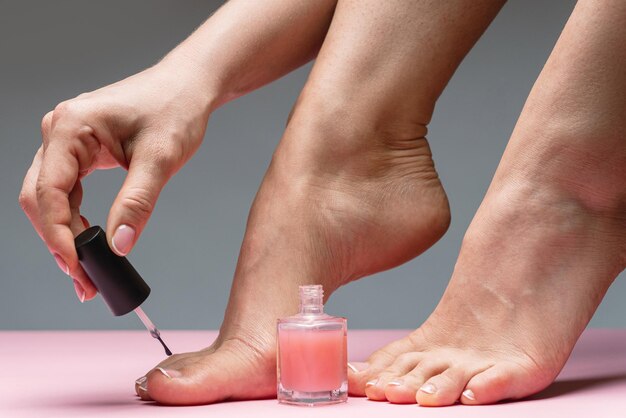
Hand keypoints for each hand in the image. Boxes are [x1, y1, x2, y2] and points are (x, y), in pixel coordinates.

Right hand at [19, 60, 212, 300]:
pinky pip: (68, 192)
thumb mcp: (160, 158)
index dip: (58, 236)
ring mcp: (67, 142)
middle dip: (59, 242)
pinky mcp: (81, 152)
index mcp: (70, 127)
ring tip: (87, 270)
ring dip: (65, 235)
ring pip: (51, 198)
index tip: (78, 268)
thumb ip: (137, 202)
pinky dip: (77, 220)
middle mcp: (59, 132)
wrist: (188, 87)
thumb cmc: (175, 109)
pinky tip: (90, 243)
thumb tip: (118, 246)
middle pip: (40, 198)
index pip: (48, 192)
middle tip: (84, 280)